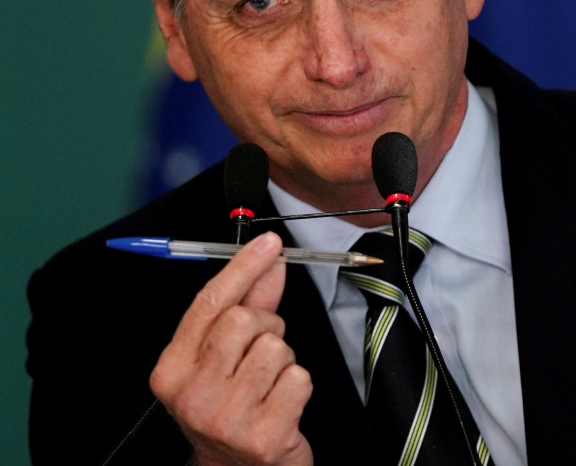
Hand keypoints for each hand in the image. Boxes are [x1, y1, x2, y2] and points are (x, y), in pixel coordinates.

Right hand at [150, 232, 313, 465]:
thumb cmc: (230, 409)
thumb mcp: (224, 359)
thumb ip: (247, 306)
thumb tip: (269, 262)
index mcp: (172, 370)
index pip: (209, 304)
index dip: (243, 267)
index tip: (269, 244)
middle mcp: (192, 395)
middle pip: (244, 320)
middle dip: (267, 325)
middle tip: (264, 349)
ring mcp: (226, 418)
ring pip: (275, 347)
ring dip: (284, 359)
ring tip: (271, 382)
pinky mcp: (263, 435)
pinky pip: (298, 378)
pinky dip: (299, 384)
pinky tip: (282, 403)